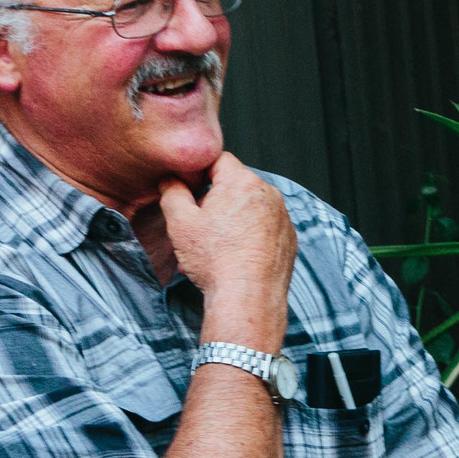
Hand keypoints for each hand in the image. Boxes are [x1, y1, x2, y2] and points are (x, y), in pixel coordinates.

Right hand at [158, 154, 295, 345]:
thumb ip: (172, 191)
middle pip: (235, 185)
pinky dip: (249, 235)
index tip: (187, 189)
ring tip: (212, 246)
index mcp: (243, 182)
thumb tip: (171, 180)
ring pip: (249, 208)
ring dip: (230, 219)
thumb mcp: (180, 222)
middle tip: (197, 224)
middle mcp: (269, 194)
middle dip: (214, 199)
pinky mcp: (288, 238)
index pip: (218, 159)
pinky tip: (233, 255)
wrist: (248, 298)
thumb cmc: (215, 260)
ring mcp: (282, 217)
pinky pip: (264, 227)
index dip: (198, 171)